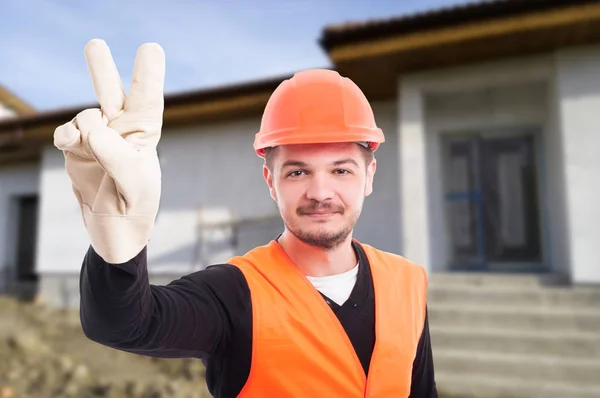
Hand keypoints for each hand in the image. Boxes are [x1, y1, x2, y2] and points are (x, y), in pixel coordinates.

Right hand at [53, 39, 164, 263]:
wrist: (114, 233)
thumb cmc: (135, 208)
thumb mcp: (134, 184)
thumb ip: (115, 155)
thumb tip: (89, 127)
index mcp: (144, 134)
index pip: (147, 99)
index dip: (148, 73)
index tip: (150, 48)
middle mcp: (120, 131)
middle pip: (112, 92)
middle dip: (102, 69)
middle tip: (93, 44)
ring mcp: (97, 139)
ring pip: (85, 114)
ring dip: (83, 125)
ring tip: (87, 145)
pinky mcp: (76, 151)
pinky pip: (66, 133)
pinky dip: (66, 136)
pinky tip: (72, 144)